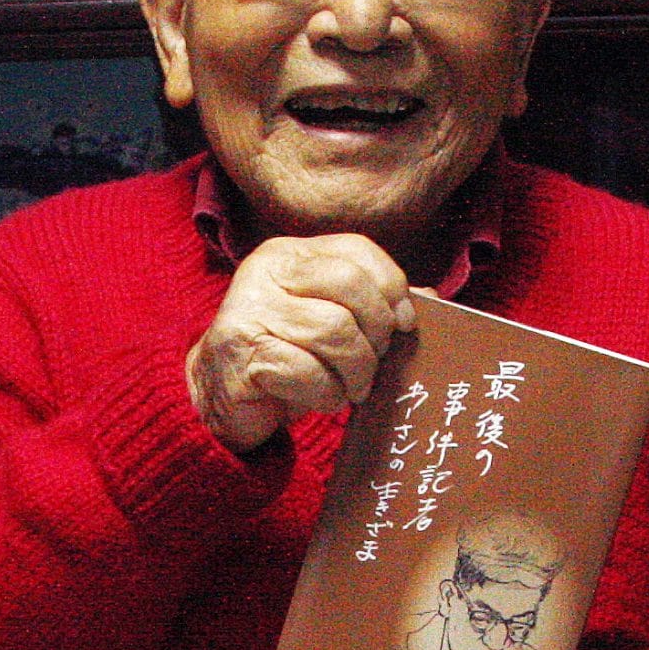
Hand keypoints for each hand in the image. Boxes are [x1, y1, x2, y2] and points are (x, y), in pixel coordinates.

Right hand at [186, 233, 414, 453]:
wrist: (219, 396)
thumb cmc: (286, 358)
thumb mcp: (330, 321)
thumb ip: (373, 305)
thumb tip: (429, 300)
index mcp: (291, 254)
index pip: (357, 251)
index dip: (392, 288)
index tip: (403, 325)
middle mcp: (266, 272)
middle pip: (351, 287)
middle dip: (376, 334)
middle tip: (372, 364)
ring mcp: (249, 310)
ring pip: (334, 331)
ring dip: (354, 371)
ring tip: (350, 388)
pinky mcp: (241, 353)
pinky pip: (307, 372)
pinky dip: (325, 394)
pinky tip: (320, 399)